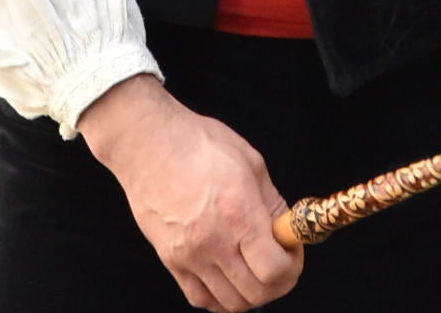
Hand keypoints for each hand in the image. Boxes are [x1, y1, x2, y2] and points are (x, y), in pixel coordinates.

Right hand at [79, 75, 300, 310]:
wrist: (148, 143)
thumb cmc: (198, 143)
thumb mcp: (250, 163)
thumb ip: (272, 204)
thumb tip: (287, 232)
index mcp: (239, 214)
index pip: (274, 270)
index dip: (292, 266)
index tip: (291, 250)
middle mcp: (214, 242)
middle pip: (256, 293)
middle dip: (278, 283)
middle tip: (279, 262)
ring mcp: (189, 255)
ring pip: (229, 302)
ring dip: (250, 293)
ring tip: (253, 269)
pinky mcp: (170, 259)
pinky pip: (199, 298)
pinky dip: (219, 297)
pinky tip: (227, 277)